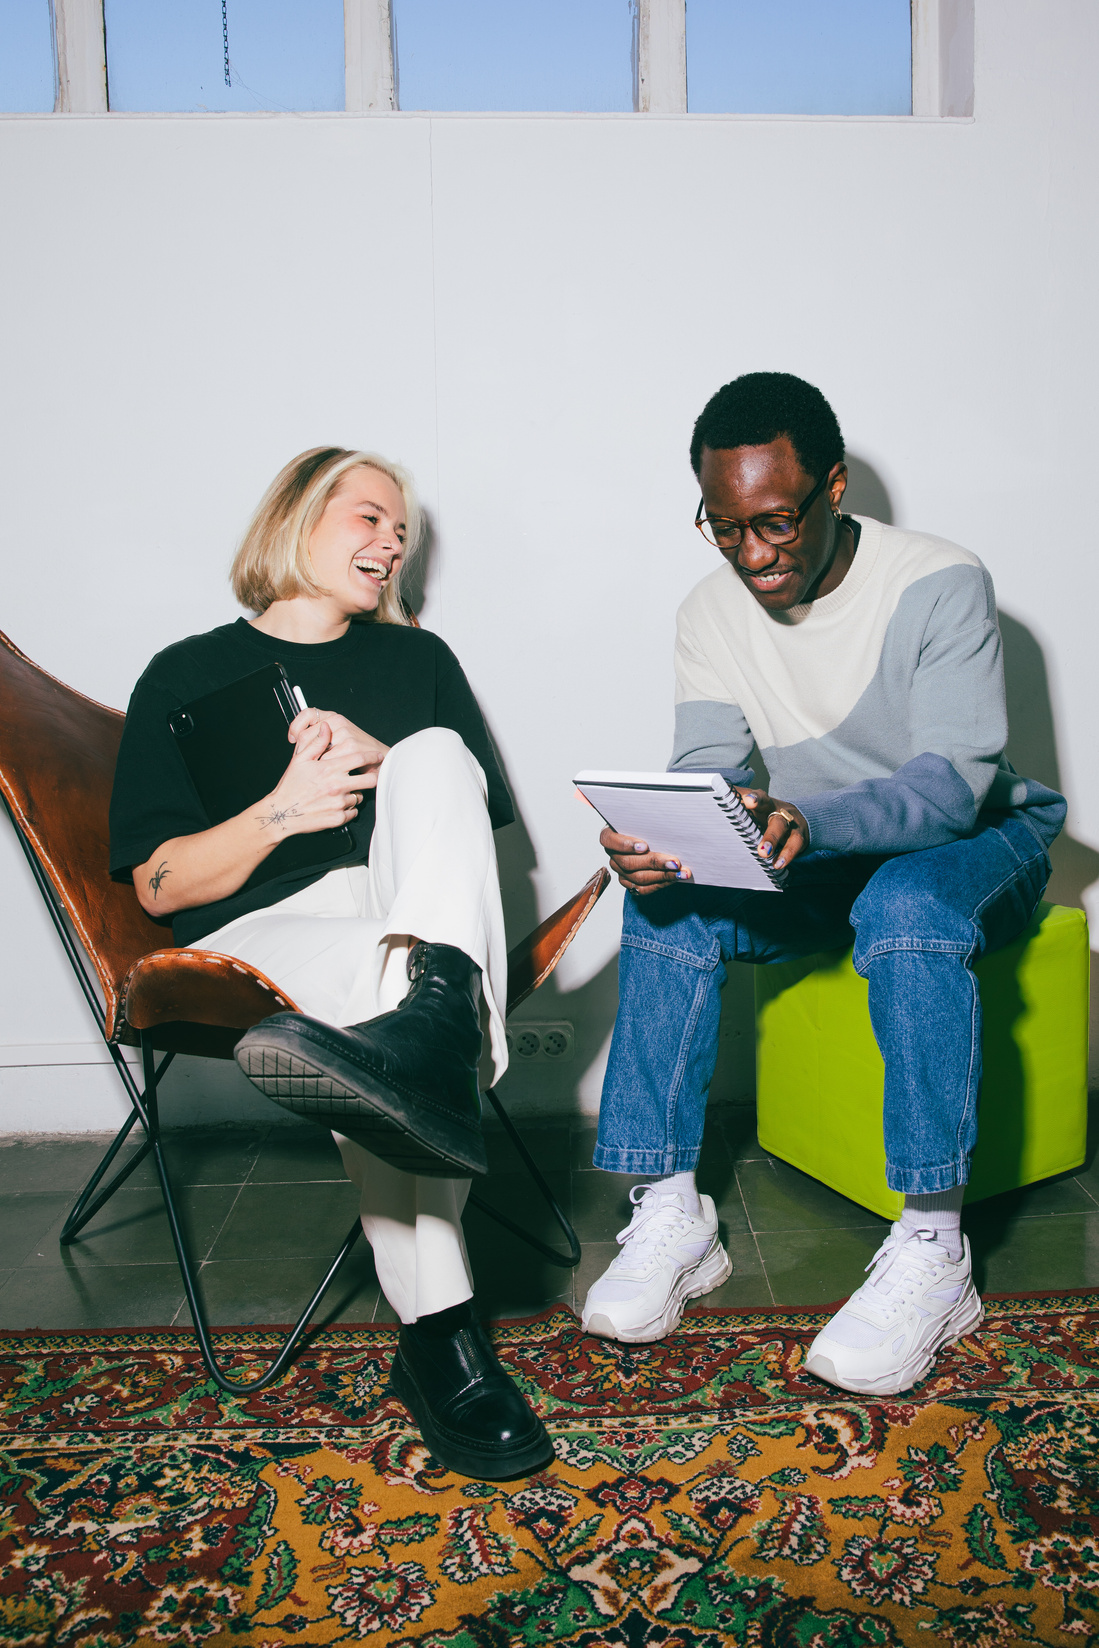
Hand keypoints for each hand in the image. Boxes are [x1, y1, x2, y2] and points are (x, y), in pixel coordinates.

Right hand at [255, 718, 363, 834]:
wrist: (281, 813)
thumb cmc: (290, 786)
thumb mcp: (300, 760)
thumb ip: (316, 743)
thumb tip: (326, 727)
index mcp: (329, 769)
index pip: (359, 758)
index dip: (372, 756)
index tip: (377, 756)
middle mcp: (337, 786)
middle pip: (369, 780)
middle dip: (372, 776)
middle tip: (368, 775)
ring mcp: (339, 803)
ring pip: (359, 796)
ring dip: (355, 793)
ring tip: (341, 792)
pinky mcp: (338, 818)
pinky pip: (352, 812)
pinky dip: (348, 808)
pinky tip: (337, 804)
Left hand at [289, 707, 388, 788]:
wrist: (382, 760)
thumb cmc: (358, 751)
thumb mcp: (338, 738)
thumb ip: (319, 736)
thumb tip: (296, 740)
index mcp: (334, 717)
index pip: (308, 714)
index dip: (296, 726)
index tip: (292, 738)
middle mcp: (338, 722)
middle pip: (306, 735)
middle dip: (302, 752)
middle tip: (304, 762)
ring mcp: (345, 733)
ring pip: (315, 750)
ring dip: (314, 763)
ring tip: (318, 770)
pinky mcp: (350, 747)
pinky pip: (327, 760)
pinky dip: (325, 770)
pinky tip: (328, 773)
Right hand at [599, 827, 690, 895]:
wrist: (650, 837)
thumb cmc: (645, 825)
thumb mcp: (642, 818)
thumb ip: (647, 819)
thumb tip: (665, 820)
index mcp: (609, 835)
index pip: (609, 841)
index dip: (625, 844)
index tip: (644, 845)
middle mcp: (613, 855)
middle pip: (629, 862)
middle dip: (654, 862)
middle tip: (674, 862)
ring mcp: (620, 870)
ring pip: (638, 878)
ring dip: (663, 875)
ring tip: (681, 872)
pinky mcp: (629, 882)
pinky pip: (642, 889)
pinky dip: (661, 884)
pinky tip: (675, 878)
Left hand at [736, 789, 808, 869]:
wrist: (799, 821)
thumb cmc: (766, 817)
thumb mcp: (755, 812)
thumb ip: (736, 809)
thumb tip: (712, 804)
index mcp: (763, 801)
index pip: (757, 795)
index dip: (753, 797)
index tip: (747, 800)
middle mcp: (776, 808)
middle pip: (769, 806)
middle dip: (760, 814)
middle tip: (749, 818)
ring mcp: (789, 822)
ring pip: (782, 827)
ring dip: (772, 839)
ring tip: (764, 854)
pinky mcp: (799, 837)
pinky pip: (794, 845)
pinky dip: (786, 855)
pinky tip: (778, 864)